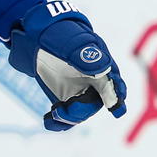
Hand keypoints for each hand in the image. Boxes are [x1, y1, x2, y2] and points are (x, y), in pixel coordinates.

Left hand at [7, 1, 127, 131]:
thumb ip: (86, 55)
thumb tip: (105, 68)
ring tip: (52, 116)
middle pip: (94, 103)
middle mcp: (94, 81)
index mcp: (101, 65)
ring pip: (81, 112)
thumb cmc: (60, 35)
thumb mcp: (72, 43)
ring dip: (67, 118)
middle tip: (60, 111)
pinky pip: (67, 114)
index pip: (112, 83)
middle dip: (80, 110)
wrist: (40, 36)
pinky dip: (59, 121)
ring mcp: (80, 90)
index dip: (115, 96)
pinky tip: (48, 120)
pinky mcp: (67, 97)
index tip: (116, 110)